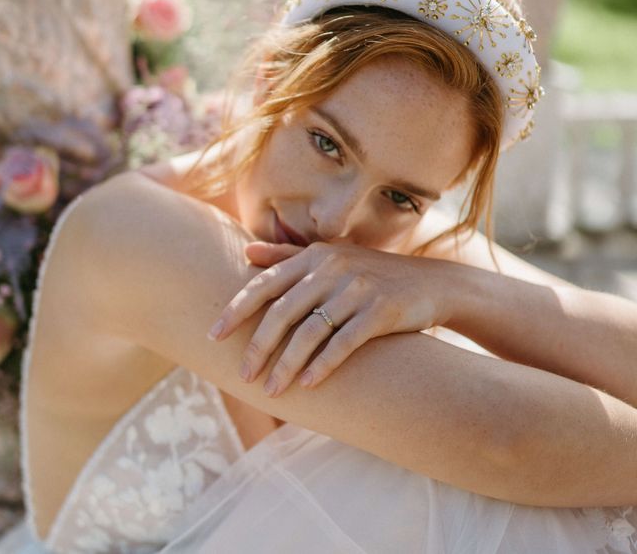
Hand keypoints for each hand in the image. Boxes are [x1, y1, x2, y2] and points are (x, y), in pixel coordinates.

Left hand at [207, 240, 454, 396]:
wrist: (430, 282)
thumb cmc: (370, 273)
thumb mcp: (330, 257)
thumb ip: (287, 255)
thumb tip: (246, 252)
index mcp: (314, 256)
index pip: (265, 284)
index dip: (236, 310)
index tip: (212, 335)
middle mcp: (331, 269)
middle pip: (282, 311)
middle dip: (258, 346)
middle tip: (242, 375)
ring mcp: (356, 289)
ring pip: (310, 331)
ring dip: (286, 364)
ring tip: (270, 390)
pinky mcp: (380, 311)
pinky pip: (344, 342)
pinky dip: (323, 365)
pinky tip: (307, 385)